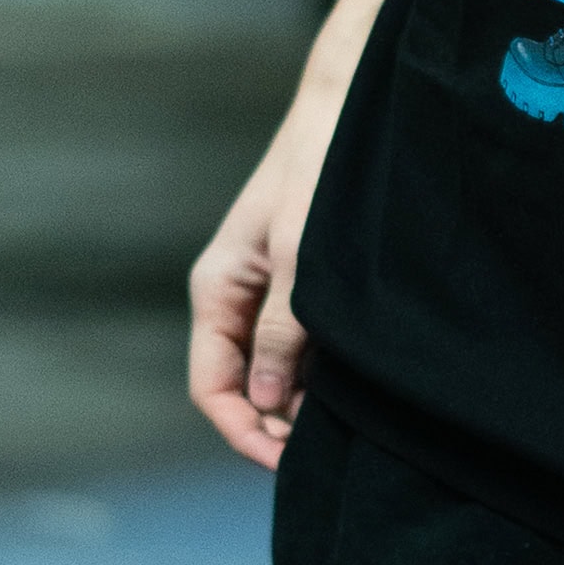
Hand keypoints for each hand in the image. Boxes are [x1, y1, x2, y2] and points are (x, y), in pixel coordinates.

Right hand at [187, 83, 338, 468]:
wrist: (350, 103)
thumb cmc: (320, 168)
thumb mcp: (300, 254)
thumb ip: (280, 328)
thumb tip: (266, 403)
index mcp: (218, 288)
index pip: (212, 388)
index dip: (243, 432)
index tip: (286, 460)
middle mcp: (237, 294)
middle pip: (242, 384)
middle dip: (274, 422)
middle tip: (326, 445)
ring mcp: (268, 287)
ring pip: (272, 365)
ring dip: (299, 396)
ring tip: (346, 415)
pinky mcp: (299, 278)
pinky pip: (297, 339)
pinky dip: (316, 366)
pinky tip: (351, 378)